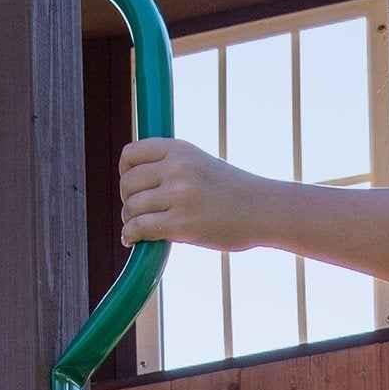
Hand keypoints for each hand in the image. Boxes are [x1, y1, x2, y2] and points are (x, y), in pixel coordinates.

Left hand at [120, 138, 260, 251]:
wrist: (263, 210)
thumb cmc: (233, 192)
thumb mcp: (200, 164)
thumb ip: (171, 167)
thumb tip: (136, 184)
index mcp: (178, 149)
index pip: (130, 154)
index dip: (125, 172)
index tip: (132, 186)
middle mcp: (176, 169)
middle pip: (128, 183)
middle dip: (128, 200)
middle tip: (137, 212)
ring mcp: (179, 196)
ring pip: (132, 207)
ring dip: (130, 220)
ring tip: (137, 228)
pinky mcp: (182, 225)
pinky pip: (140, 227)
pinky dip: (131, 235)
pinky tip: (132, 240)